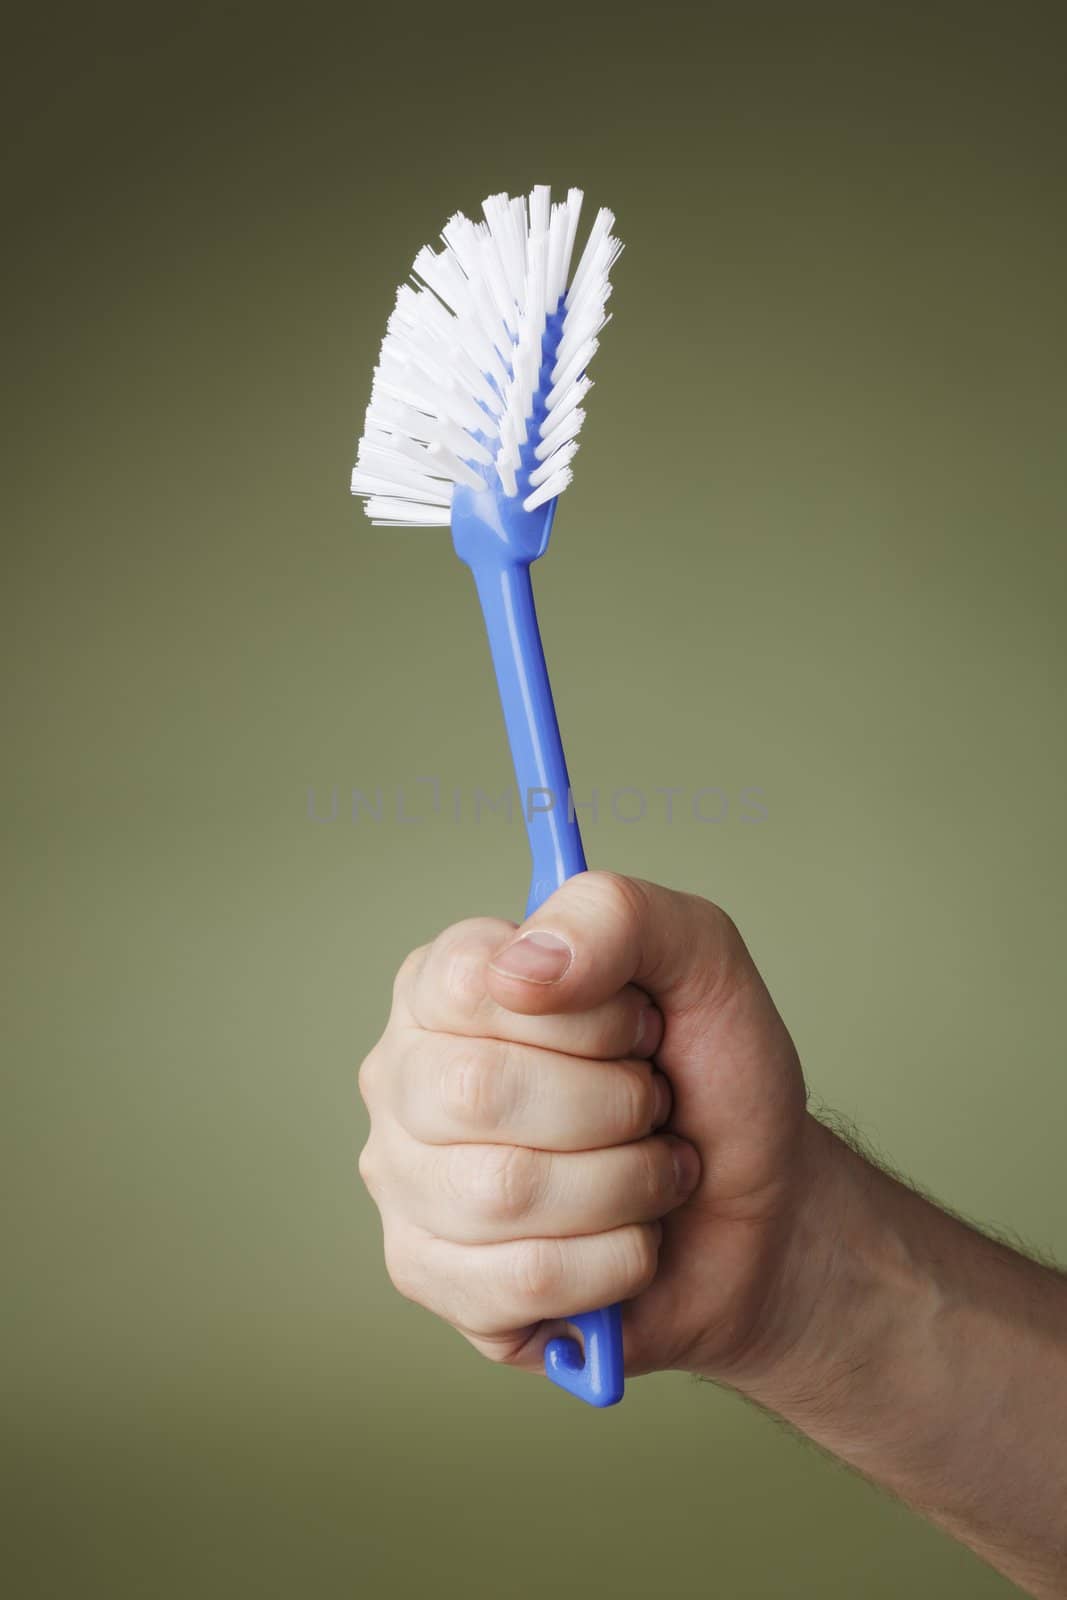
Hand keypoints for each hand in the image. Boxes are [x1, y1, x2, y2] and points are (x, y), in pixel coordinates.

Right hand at [358, 871, 813, 1378]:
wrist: (762, 1207)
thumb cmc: (712, 1075)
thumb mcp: (700, 957)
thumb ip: (616, 916)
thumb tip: (523, 966)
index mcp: (445, 983)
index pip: (468, 982)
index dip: (585, 1015)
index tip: (642, 1026)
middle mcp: (405, 1075)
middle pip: (476, 1090)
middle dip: (613, 1104)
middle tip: (652, 1104)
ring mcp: (405, 1182)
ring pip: (502, 1192)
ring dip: (625, 1184)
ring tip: (650, 1173)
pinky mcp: (431, 1278)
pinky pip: (524, 1279)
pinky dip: (616, 1261)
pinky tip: (630, 1240)